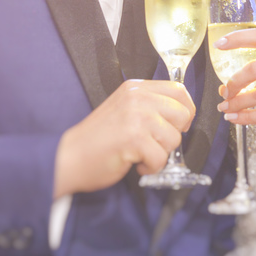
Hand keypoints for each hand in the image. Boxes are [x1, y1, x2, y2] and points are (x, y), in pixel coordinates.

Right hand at [54, 79, 195, 196]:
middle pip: (182, 114)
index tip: (178, 125)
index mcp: (136, 88)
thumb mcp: (124, 109)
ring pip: (174, 138)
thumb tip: (182, 113)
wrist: (69, 157)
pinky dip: (151, 167)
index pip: (179, 90)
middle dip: (173, 135)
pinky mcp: (134, 139)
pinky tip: (134, 162)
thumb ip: (149, 105)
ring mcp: (136, 117)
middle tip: (154, 143)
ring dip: (160, 153)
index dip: (186, 110)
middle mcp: (138, 97)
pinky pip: (161, 158)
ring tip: (139, 153)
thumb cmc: (98, 139)